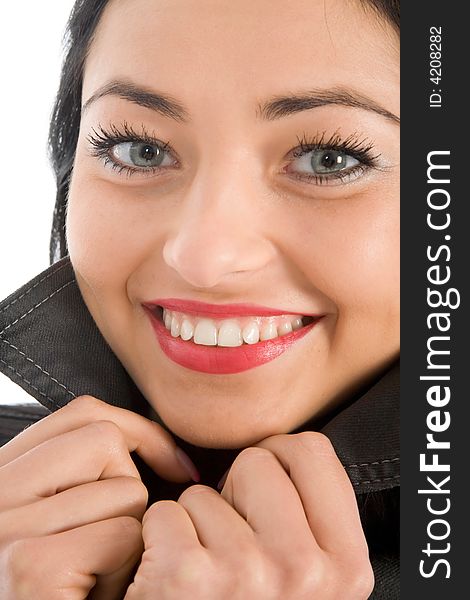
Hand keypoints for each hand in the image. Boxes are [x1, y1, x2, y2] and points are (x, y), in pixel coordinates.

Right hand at [0, 395, 194, 599]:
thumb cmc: (60, 585)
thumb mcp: (61, 516)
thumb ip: (80, 474)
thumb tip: (155, 443)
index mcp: (3, 475)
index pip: (81, 413)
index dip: (138, 429)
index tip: (171, 461)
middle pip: (104, 439)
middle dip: (132, 482)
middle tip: (118, 534)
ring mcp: (9, 526)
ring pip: (123, 488)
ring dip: (130, 533)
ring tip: (98, 571)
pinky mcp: (32, 564)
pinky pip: (122, 535)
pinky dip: (125, 568)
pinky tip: (97, 593)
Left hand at [125, 432, 373, 598]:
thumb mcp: (313, 582)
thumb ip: (315, 522)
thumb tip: (293, 450)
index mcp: (347, 567)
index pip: (313, 451)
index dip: (280, 459)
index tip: (267, 486)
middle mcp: (303, 569)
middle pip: (258, 460)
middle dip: (237, 491)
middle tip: (234, 541)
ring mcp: (245, 572)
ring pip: (205, 491)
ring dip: (197, 524)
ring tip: (206, 572)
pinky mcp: (185, 575)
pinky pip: (166, 512)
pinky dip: (160, 540)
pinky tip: (174, 579)